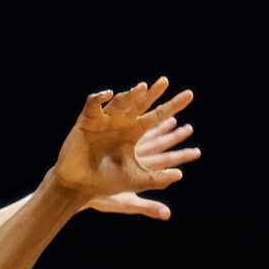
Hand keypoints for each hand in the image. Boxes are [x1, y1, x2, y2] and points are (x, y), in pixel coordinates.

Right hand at [54, 79, 195, 219]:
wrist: (79, 186)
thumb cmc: (106, 183)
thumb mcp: (135, 181)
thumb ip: (157, 178)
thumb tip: (179, 175)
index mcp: (134, 134)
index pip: (157, 117)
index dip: (172, 107)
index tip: (189, 95)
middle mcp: (122, 123)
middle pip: (141, 103)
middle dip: (153, 93)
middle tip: (164, 82)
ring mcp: (105, 120)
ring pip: (120, 101)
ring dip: (130, 95)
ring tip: (141, 89)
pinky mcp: (87, 120)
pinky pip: (93, 105)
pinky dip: (98, 99)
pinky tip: (108, 94)